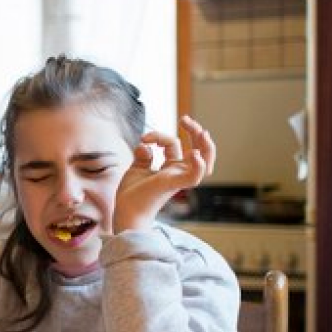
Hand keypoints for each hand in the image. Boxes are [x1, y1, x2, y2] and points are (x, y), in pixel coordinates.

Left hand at [114, 114, 215, 233]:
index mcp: (170, 169)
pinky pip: (194, 177)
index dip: (160, 136)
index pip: (173, 144)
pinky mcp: (173, 185)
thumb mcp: (137, 169)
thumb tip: (145, 144)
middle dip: (195, 133)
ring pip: (205, 164)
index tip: (144, 138)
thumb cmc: (131, 195)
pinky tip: (194, 154)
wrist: (125, 212)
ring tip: (201, 131)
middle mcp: (178, 173)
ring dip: (206, 147)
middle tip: (185, 119)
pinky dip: (198, 166)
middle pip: (198, 151)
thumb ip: (143, 156)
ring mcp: (178, 179)